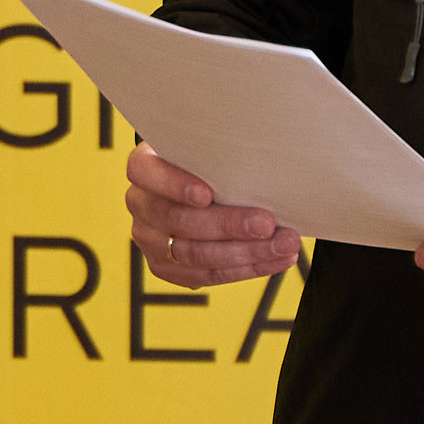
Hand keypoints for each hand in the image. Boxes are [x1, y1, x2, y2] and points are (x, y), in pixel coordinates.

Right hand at [124, 143, 303, 287]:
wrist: (199, 188)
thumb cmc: (210, 164)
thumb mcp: (208, 149)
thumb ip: (221, 153)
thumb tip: (261, 161)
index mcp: (143, 167)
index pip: (144, 171)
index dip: (174, 184)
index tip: (207, 193)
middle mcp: (140, 204)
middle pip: (179, 220)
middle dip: (229, 224)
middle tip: (266, 223)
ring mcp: (149, 239)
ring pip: (195, 253)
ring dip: (246, 252)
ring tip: (282, 245)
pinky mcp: (165, 267)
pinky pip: (206, 275)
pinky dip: (246, 269)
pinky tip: (274, 260)